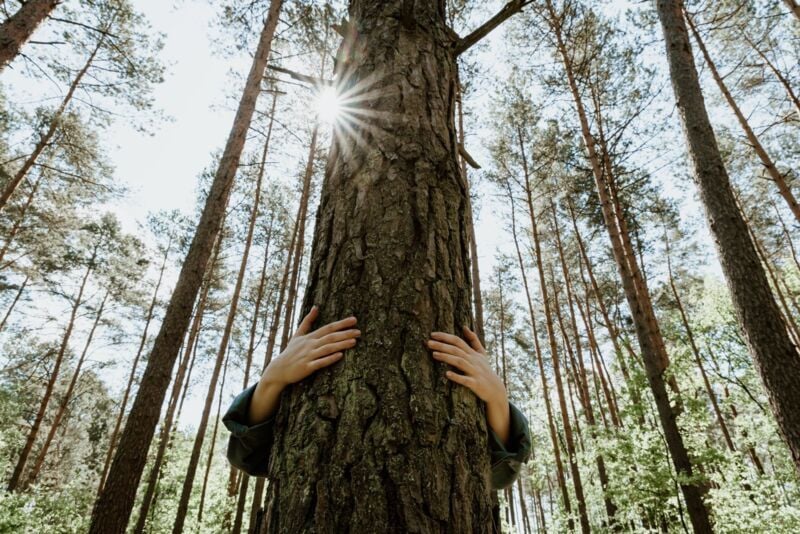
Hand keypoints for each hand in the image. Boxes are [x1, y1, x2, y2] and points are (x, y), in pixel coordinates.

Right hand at [263, 306, 358, 387]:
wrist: (279, 369)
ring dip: (341, 345)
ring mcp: (309, 356)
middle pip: (330, 337)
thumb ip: (308, 321)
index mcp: (310, 337)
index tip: (354, 320)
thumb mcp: (298, 334)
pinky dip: (330, 359)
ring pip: (327, 348)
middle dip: (345, 334)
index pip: (328, 328)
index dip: (341, 324)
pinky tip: (340, 356)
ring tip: (354, 342)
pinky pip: (320, 362)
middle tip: (359, 331)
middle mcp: (310, 345)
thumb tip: (316, 307)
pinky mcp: (307, 367)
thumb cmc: (290, 352)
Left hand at [427, 325, 510, 444]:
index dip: (445, 337)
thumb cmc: (485, 370)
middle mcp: (473, 360)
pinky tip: (446, 374)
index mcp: (473, 353)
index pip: (458, 341)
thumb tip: (464, 327)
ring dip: (447, 358)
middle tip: (428, 343)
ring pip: (460, 362)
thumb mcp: (481, 353)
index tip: (432, 334)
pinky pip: (465, 380)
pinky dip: (457, 376)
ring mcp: (475, 372)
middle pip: (456, 350)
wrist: (496, 390)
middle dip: (442, 345)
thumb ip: (473, 340)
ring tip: (434, 355)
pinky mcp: (476, 384)